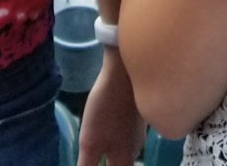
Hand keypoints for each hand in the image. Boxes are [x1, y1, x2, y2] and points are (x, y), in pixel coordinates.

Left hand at [76, 49, 145, 165]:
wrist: (126, 71)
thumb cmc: (107, 109)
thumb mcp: (90, 142)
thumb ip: (87, 165)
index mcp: (124, 159)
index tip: (93, 162)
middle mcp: (136, 149)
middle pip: (122, 165)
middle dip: (108, 163)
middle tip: (92, 158)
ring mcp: (139, 131)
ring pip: (126, 152)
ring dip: (113, 156)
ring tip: (99, 152)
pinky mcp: (138, 116)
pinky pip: (127, 137)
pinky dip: (117, 142)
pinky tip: (108, 132)